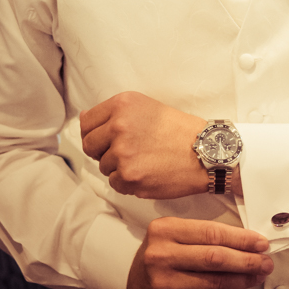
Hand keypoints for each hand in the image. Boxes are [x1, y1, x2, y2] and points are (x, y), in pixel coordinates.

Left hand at [80, 91, 240, 197]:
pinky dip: (128, 182)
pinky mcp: (129, 177)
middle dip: (103, 151)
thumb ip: (114, 113)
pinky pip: (115, 183)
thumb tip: (84, 121)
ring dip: (119, 167)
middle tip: (126, 152)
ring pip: (104, 167)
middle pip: (89, 146)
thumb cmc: (178, 130)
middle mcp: (119, 126)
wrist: (205, 152)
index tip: (106, 138)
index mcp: (122, 104)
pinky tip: (147, 172)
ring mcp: (122, 153)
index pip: (86, 122)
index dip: (95, 133)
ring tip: (145, 160)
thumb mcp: (146, 107)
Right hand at [128, 217, 272, 288]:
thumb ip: (204, 234)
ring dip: (243, 279)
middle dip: (247, 260)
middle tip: (266, 261)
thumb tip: (246, 242)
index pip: (211, 233)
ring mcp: (166, 284)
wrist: (134, 284)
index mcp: (165, 230)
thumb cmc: (162, 253)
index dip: (241, 239)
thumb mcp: (175, 233)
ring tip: (258, 274)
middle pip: (215, 258)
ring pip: (215, 282)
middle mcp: (162, 256)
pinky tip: (241, 286)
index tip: (261, 243)